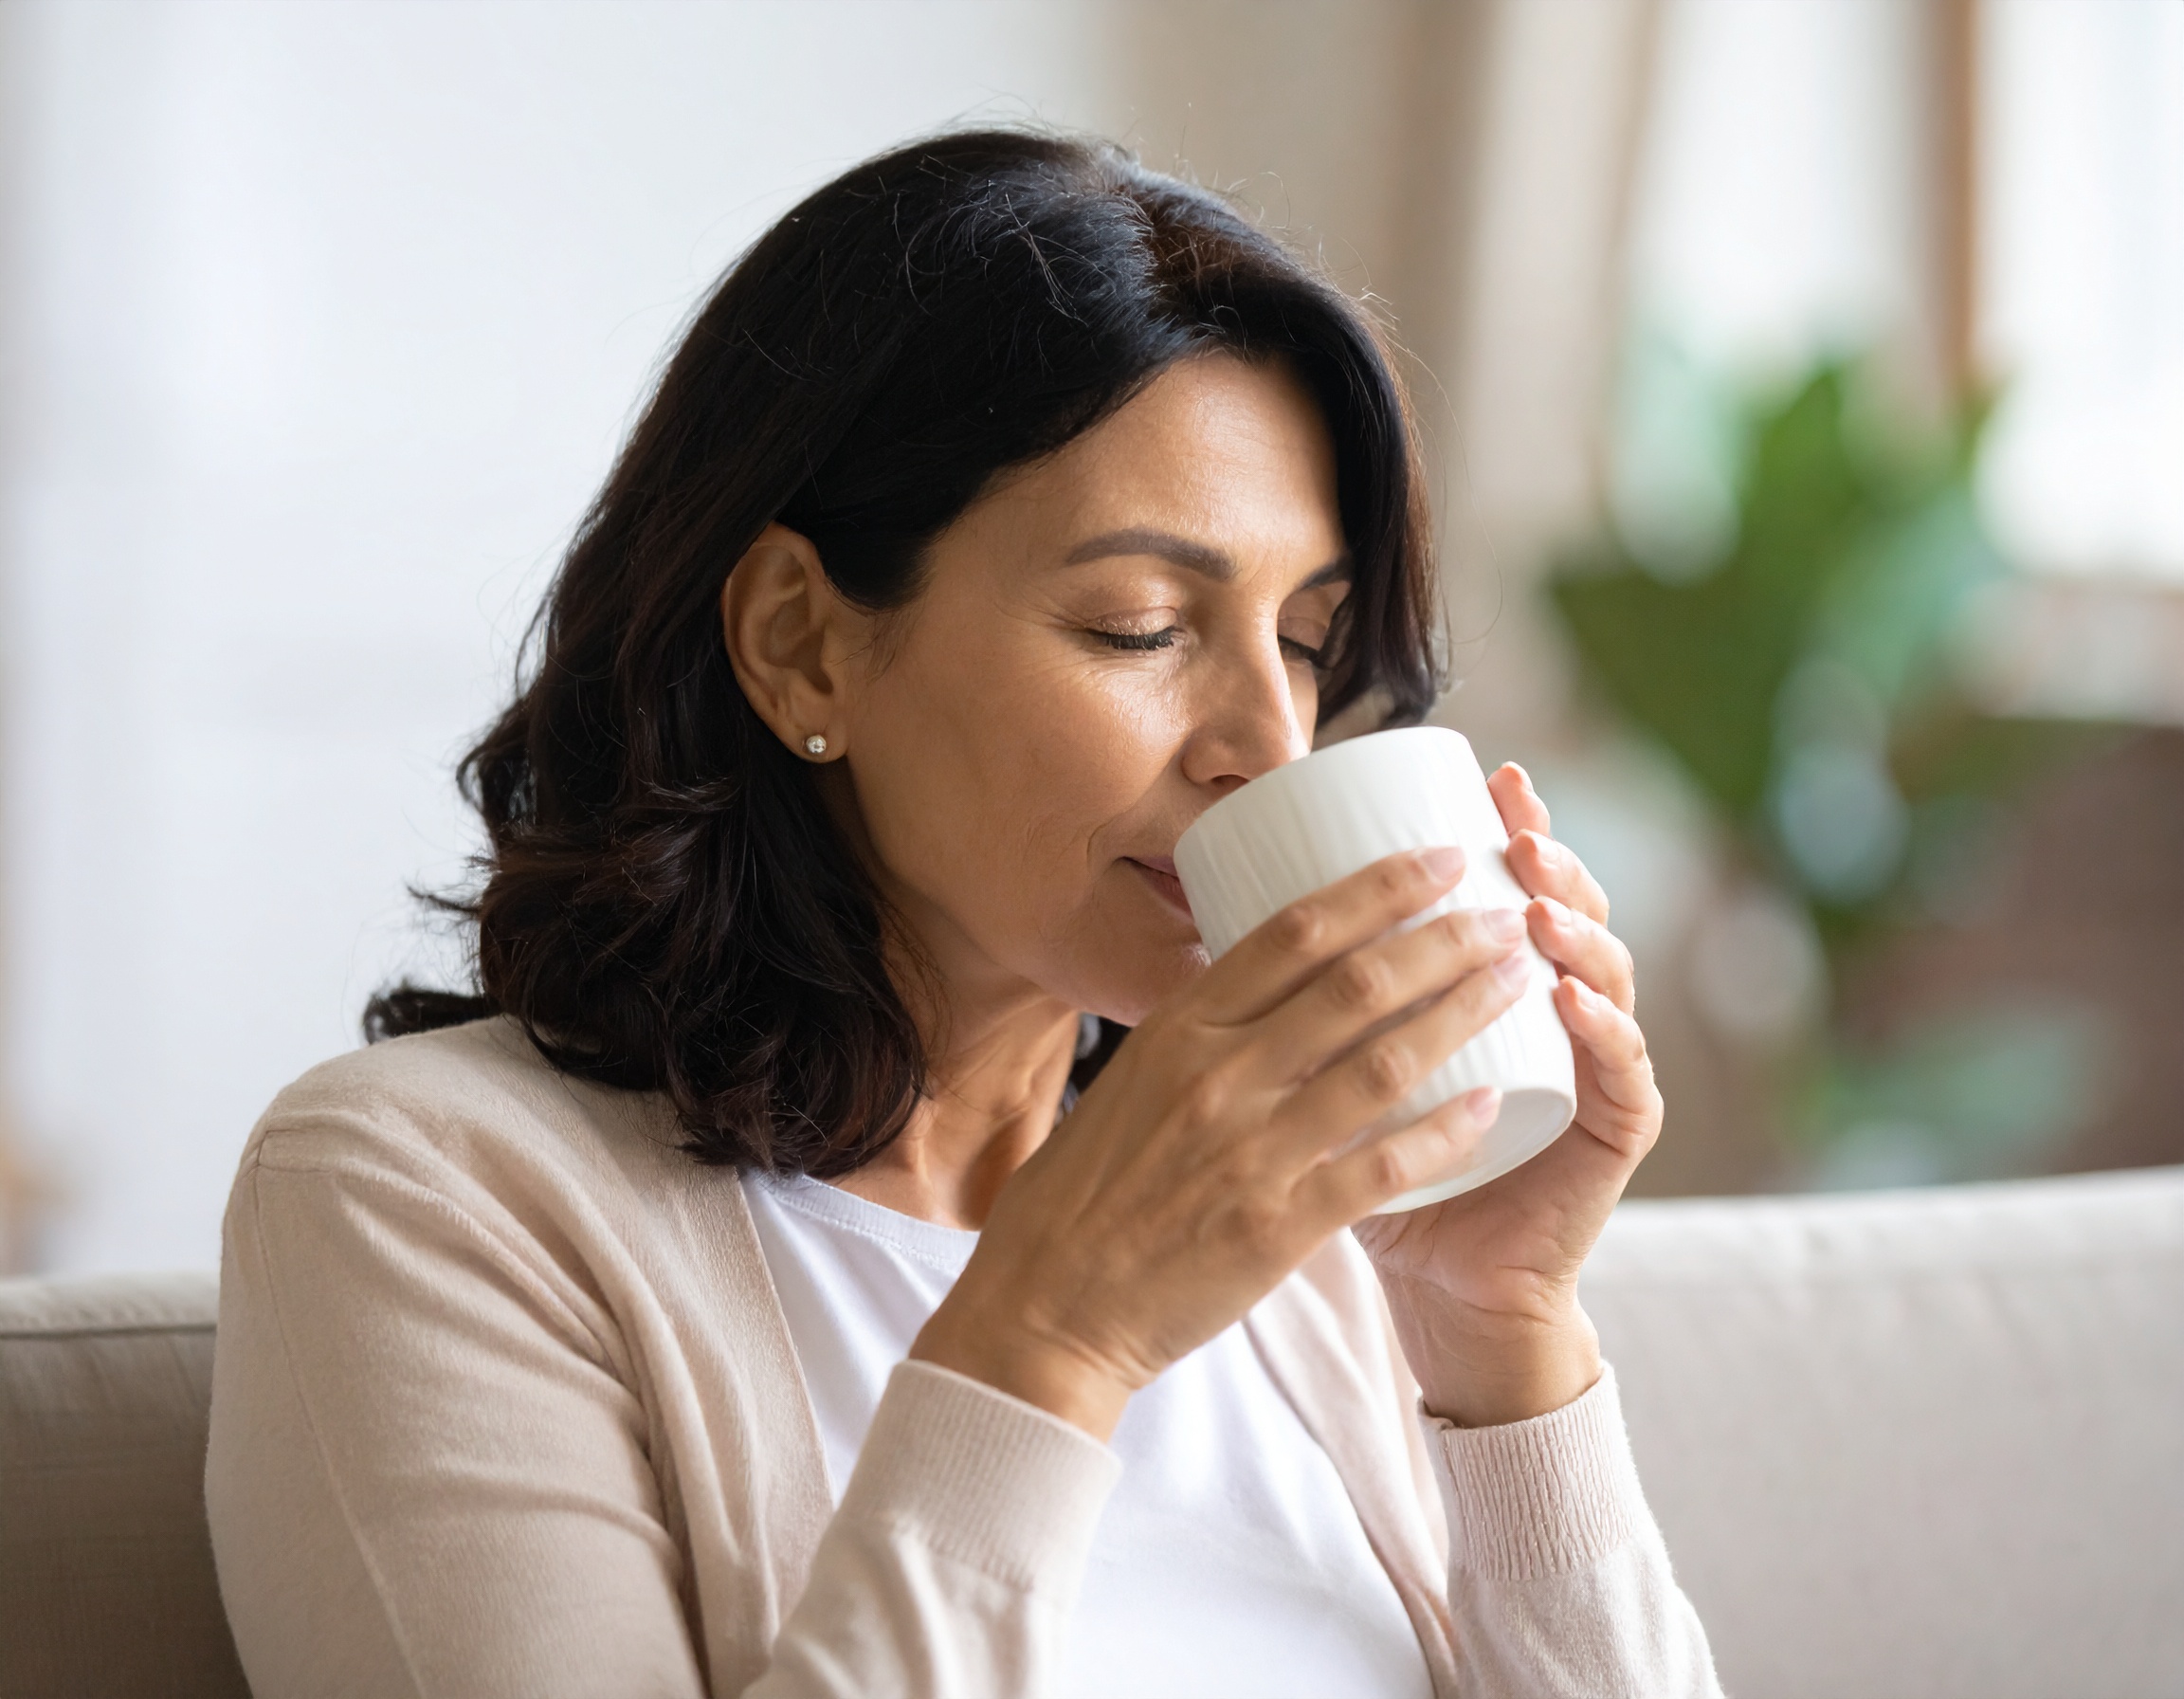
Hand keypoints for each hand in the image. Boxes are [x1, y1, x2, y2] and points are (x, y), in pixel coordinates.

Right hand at [911, 848, 1528, 1439]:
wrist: (1047, 1306)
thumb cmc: (1085, 1193)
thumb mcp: (1130, 1083)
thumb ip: (1198, 1033)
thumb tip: (1257, 976)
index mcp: (1179, 1031)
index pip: (1294, 932)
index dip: (1379, 887)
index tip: (1440, 858)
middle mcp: (1218, 1077)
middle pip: (1356, 983)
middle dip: (1445, 938)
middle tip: (1505, 915)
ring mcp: (1251, 1151)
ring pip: (1385, 1062)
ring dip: (1464, 1013)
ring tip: (1520, 983)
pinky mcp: (1280, 1226)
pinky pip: (1384, 1166)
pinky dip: (1446, 1131)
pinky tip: (1493, 1105)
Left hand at [1353, 763, 1662, 1427]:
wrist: (1439, 1286)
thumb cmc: (1373, 1175)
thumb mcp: (1329, 1075)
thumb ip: (1303, 1005)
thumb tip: (1215, 915)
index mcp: (1494, 988)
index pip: (1512, 888)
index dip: (1505, 829)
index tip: (1481, 774)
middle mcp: (1556, 1012)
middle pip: (1566, 913)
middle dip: (1545, 858)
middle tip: (1516, 818)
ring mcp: (1592, 1071)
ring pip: (1606, 977)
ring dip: (1575, 930)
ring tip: (1534, 899)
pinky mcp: (1610, 1139)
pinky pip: (1624, 1078)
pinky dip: (1606, 1033)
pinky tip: (1574, 998)